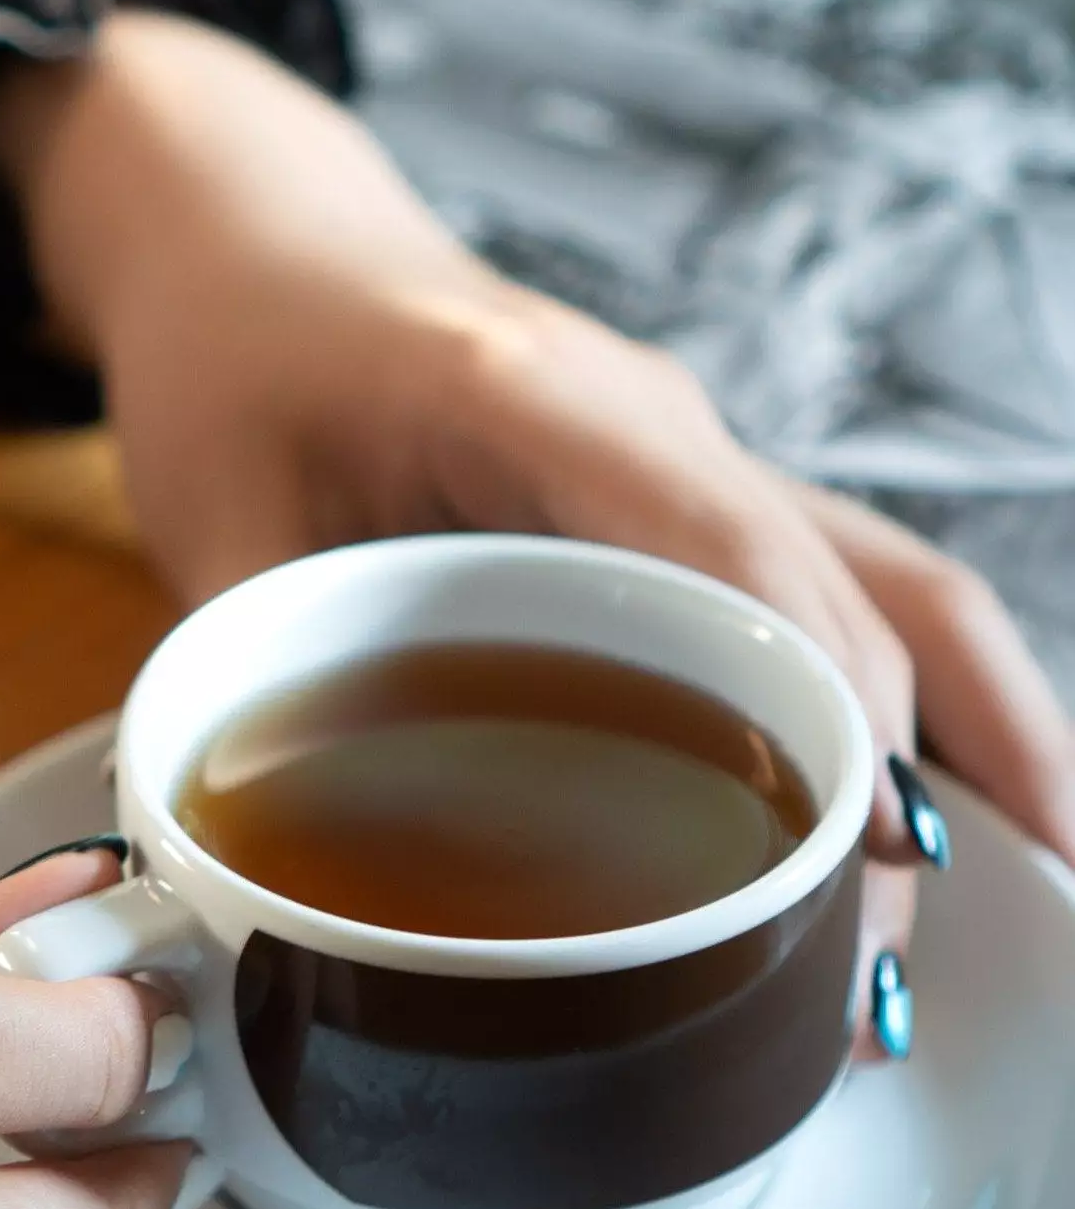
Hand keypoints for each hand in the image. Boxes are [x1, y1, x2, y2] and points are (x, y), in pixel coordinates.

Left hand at [0, 12, 1074, 921]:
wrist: (253, 249)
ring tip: (1021, 898)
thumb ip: (260, 681)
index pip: (737, 547)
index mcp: (535, 400)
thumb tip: (296, 878)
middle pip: (866, 580)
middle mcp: (652, 424)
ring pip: (894, 584)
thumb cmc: (233, 361)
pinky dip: (903, 708)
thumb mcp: (213, 522)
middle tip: (909, 958)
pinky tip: (917, 831)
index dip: (828, 698)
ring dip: (970, 732)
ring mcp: (689, 459)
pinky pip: (838, 596)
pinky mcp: (686, 504)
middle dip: (930, 765)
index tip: (879, 847)